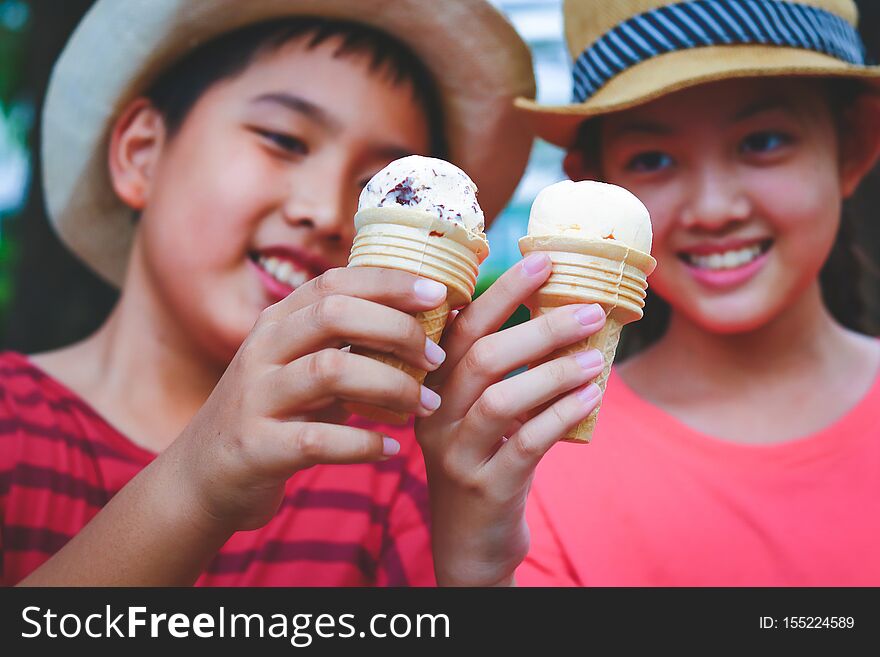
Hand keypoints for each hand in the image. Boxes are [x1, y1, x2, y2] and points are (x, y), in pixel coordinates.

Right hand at [171, 267, 449, 532]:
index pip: (335, 282)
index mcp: (276, 323)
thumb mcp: (298, 368)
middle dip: (396, 328)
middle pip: (334, 314)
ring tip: (426, 404)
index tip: (438, 293)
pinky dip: (363, 444)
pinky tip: (391, 449)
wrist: (203, 477)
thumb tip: (422, 326)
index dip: (389, 282)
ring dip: (392, 386)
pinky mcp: (256, 447)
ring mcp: (255, 397)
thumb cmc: (271, 415)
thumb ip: (344, 345)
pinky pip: (318, 440)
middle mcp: (262, 350)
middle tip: (437, 356)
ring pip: (330, 371)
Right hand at [417, 254, 605, 585]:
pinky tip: (592, 398)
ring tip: (596, 356)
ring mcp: (457, 454)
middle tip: (589, 310)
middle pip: (481, 357)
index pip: (461, 328)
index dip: (502, 291)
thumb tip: (558, 313)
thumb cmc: (484, 461)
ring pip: (501, 398)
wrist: (469, 543)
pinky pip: (526, 442)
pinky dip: (562, 414)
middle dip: (539, 326)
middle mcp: (433, 417)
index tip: (545, 261)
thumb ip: (500, 371)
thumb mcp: (479, 413)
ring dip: (554, 371)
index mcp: (430, 388)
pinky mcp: (486, 487)